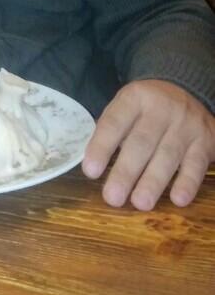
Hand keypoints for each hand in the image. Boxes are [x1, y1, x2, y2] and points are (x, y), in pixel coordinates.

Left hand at [82, 79, 214, 209]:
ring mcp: (186, 125)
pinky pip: (196, 164)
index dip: (102, 146)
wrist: (186, 90)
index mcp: (135, 97)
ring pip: (168, 155)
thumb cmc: (146, 109)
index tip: (90, 171)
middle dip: (126, 172)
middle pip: (141, 142)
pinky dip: (187, 183)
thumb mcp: (126, 106)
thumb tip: (93, 166)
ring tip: (139, 203)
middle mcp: (161, 108)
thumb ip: (112, 131)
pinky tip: (177, 199)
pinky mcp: (205, 141)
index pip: (115, 122)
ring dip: (153, 182)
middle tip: (112, 197)